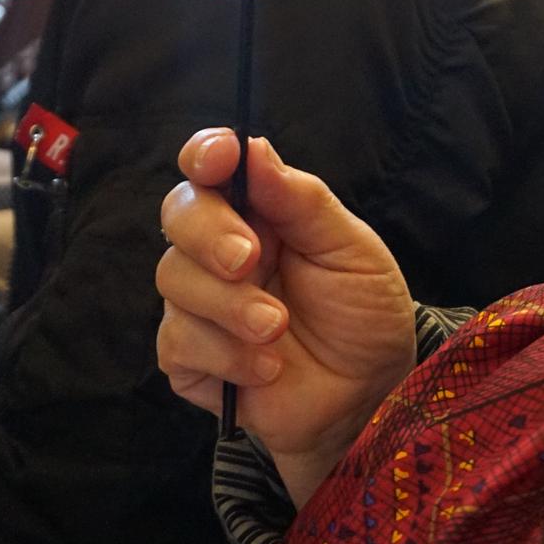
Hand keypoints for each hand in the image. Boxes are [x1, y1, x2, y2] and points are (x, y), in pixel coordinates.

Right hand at [157, 130, 415, 503]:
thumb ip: (302, 201)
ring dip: (229, 304)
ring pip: (175, 279)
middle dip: (210, 233)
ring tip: (277, 328)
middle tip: (249, 259)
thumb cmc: (363, 314)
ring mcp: (201, 303)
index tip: (218, 158)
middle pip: (180, 214)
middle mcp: (221, 249)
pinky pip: (177, 341)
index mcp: (261, 211)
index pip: (212, 167)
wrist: (368, 394)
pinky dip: (225, 354)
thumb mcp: (351, 250)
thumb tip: (253, 149)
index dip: (206, 154)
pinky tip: (267, 368)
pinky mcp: (189, 358)